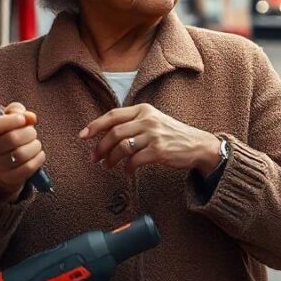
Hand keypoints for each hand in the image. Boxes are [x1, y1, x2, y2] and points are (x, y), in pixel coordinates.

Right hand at [0, 103, 44, 202]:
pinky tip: (38, 154)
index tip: (22, 119)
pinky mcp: (8, 178)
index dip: (12, 120)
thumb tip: (31, 117)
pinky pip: (27, 168)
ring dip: (34, 145)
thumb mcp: (8, 117)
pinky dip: (38, 158)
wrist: (2, 163)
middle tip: (32, 132)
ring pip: (20, 154)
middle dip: (28, 132)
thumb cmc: (6, 134)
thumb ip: (17, 111)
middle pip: (11, 139)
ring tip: (34, 143)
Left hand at [80, 104, 220, 174]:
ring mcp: (154, 135)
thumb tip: (106, 134)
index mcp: (144, 109)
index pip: (113, 115)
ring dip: (111, 159)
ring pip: (122, 147)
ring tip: (108, 166)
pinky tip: (127, 171)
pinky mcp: (159, 151)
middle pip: (115, 132)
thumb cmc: (172, 134)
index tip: (83, 135)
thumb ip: (133, 123)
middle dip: (100, 148)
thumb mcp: (153, 121)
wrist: (197, 145)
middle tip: (94, 158)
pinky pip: (134, 161)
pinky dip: (126, 168)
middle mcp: (148, 120)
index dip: (95, 125)